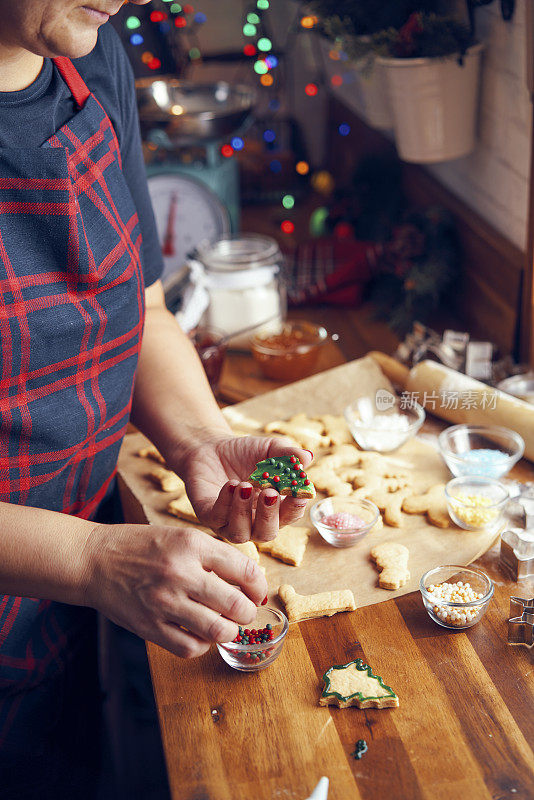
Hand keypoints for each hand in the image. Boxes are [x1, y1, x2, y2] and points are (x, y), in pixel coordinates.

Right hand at [83, 523, 266, 657]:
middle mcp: (180, 573)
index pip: (244, 570)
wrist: (93, 560)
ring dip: (228, 632)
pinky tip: (199, 633)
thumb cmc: (141, 546)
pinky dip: (203, 644)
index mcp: (191, 545)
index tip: (257, 593)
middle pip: (236, 605)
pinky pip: (190, 647)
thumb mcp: (180, 537)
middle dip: (248, 613)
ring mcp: (164, 602)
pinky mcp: (149, 626)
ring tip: (224, 625)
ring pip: (217, 631)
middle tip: (244, 613)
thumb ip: (213, 556)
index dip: (259, 586)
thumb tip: (249, 581)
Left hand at [172, 434, 313, 542]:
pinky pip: (217, 518)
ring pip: (240, 533)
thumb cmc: (245, 453)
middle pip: (266, 533)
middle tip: (269, 494)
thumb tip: (307, 457)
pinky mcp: (209, 516)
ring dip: (244, 511)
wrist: (211, 448)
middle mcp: (253, 522)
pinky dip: (225, 503)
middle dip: (269, 516)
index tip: (298, 494)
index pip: (290, 516)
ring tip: (245, 485)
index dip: (295, 508)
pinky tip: (230, 484)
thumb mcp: (270, 449)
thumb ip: (288, 454)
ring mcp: (230, 522)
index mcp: (274, 509)